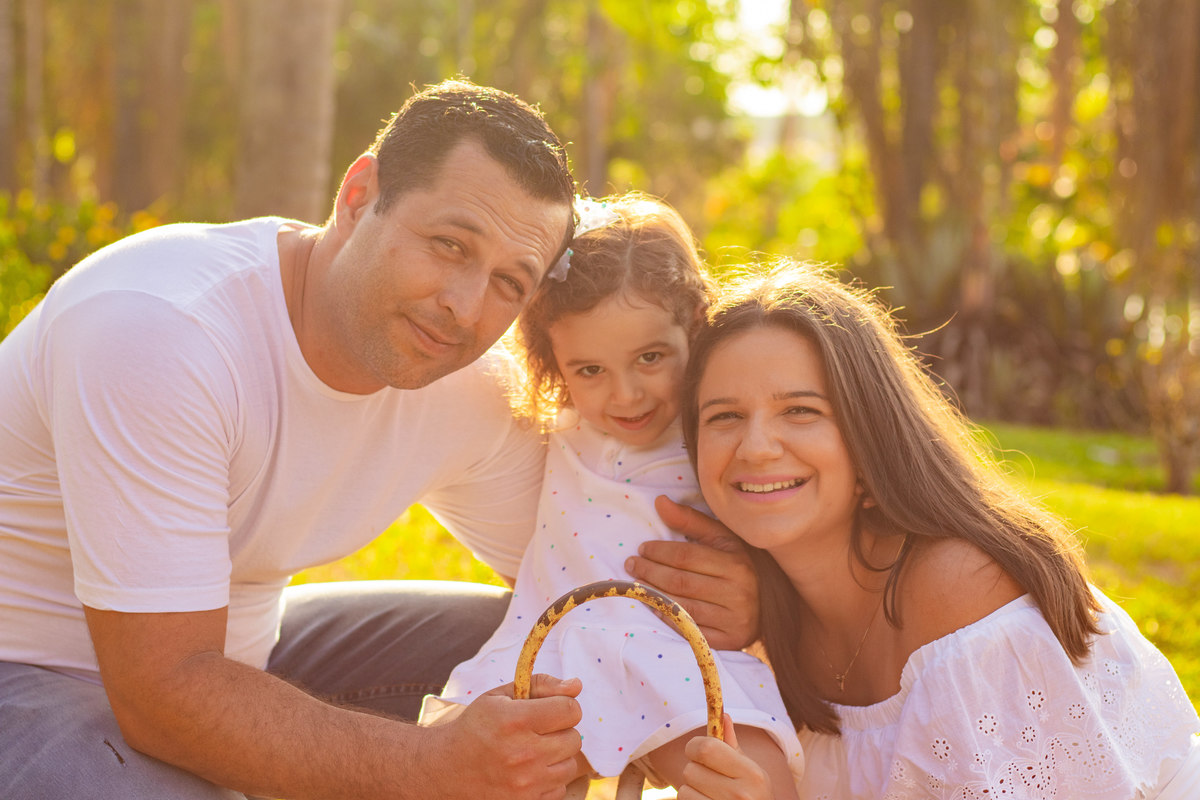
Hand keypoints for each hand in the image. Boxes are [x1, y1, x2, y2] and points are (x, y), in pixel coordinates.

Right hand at [426, 673, 582, 799]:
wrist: (447, 768)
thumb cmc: (476, 726)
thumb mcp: (500, 696)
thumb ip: (540, 685)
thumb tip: (577, 685)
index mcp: (515, 720)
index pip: (570, 710)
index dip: (564, 706)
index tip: (551, 710)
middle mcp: (522, 753)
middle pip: (573, 738)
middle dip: (560, 731)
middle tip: (539, 731)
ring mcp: (525, 783)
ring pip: (570, 764)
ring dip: (558, 756)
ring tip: (534, 751)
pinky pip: (560, 787)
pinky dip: (550, 779)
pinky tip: (530, 771)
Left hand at [624, 495, 759, 649]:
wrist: (766, 607)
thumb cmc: (737, 566)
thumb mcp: (721, 539)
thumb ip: (690, 520)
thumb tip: (660, 502)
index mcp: (737, 564)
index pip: (687, 557)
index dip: (660, 552)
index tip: (642, 548)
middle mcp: (738, 593)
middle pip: (681, 582)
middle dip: (650, 572)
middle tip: (631, 565)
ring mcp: (734, 621)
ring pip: (682, 607)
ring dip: (654, 595)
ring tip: (637, 584)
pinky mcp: (728, 642)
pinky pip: (690, 631)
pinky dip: (668, 619)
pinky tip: (655, 607)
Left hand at [678, 717, 771, 799]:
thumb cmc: (754, 798)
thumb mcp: (752, 773)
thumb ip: (733, 747)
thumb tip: (724, 715)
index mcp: (752, 774)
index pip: (706, 748)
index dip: (695, 746)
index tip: (697, 751)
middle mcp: (741, 795)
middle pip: (691, 770)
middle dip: (694, 771)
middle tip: (707, 778)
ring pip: (684, 791)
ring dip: (691, 791)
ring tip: (709, 795)